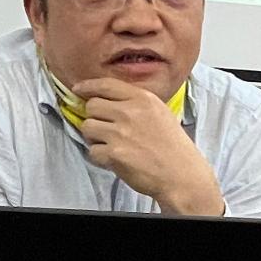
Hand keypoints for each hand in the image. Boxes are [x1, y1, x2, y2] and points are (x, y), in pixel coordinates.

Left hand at [73, 77, 223, 214]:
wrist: (181, 175)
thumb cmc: (173, 147)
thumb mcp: (160, 113)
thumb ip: (135, 103)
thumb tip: (106, 100)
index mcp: (143, 99)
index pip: (106, 85)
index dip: (88, 86)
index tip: (79, 89)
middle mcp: (130, 112)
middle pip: (92, 106)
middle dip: (94, 117)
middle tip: (105, 127)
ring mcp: (120, 133)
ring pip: (87, 127)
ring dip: (94, 137)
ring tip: (111, 144)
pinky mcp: (114, 154)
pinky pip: (92, 151)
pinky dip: (100, 157)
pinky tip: (115, 159)